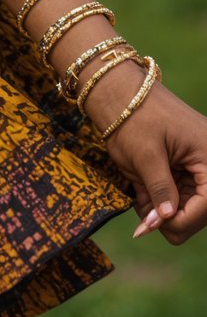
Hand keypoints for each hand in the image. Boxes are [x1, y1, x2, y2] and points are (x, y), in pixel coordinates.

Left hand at [104, 84, 206, 244]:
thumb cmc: (132, 115)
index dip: (179, 221)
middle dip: (170, 216)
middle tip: (141, 212)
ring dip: (164, 209)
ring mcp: (200, 164)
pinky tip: (144, 190)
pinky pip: (181, 196)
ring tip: (140, 196)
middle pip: (200, 211)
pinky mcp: (187, 167)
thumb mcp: (145, 155)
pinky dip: (162, 199)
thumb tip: (165, 221)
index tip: (149, 225)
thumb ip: (160, 190)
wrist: (119, 91)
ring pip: (190, 208)